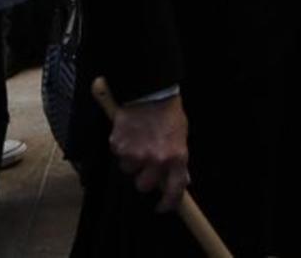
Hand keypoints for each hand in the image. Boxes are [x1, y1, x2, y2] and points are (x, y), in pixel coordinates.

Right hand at [110, 95, 189, 213]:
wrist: (149, 93)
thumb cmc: (168, 114)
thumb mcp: (181, 136)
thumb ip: (179, 159)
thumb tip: (182, 179)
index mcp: (176, 156)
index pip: (174, 189)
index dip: (168, 202)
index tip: (163, 206)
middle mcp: (156, 159)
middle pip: (144, 186)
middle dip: (144, 177)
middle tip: (147, 163)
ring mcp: (135, 154)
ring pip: (129, 171)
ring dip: (132, 162)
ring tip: (139, 142)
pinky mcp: (118, 146)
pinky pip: (118, 156)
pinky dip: (123, 149)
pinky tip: (131, 135)